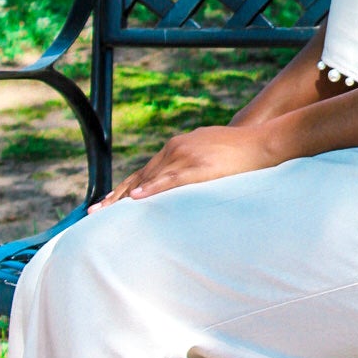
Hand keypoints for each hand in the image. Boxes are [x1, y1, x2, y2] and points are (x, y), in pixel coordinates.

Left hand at [90, 125, 281, 208]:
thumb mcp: (209, 153)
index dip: (122, 189)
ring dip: (125, 198)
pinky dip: (151, 190)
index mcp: (176, 148)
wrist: (263, 143)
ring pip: (148, 180)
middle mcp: (175, 150)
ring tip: (106, 214)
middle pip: (138, 177)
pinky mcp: (198, 168)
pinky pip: (169, 182)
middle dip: (115, 196)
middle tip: (94, 214)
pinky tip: (136, 199)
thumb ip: (191, 164)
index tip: (105, 204)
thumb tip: (182, 183)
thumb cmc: (241, 151)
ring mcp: (185, 157)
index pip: (143, 172)